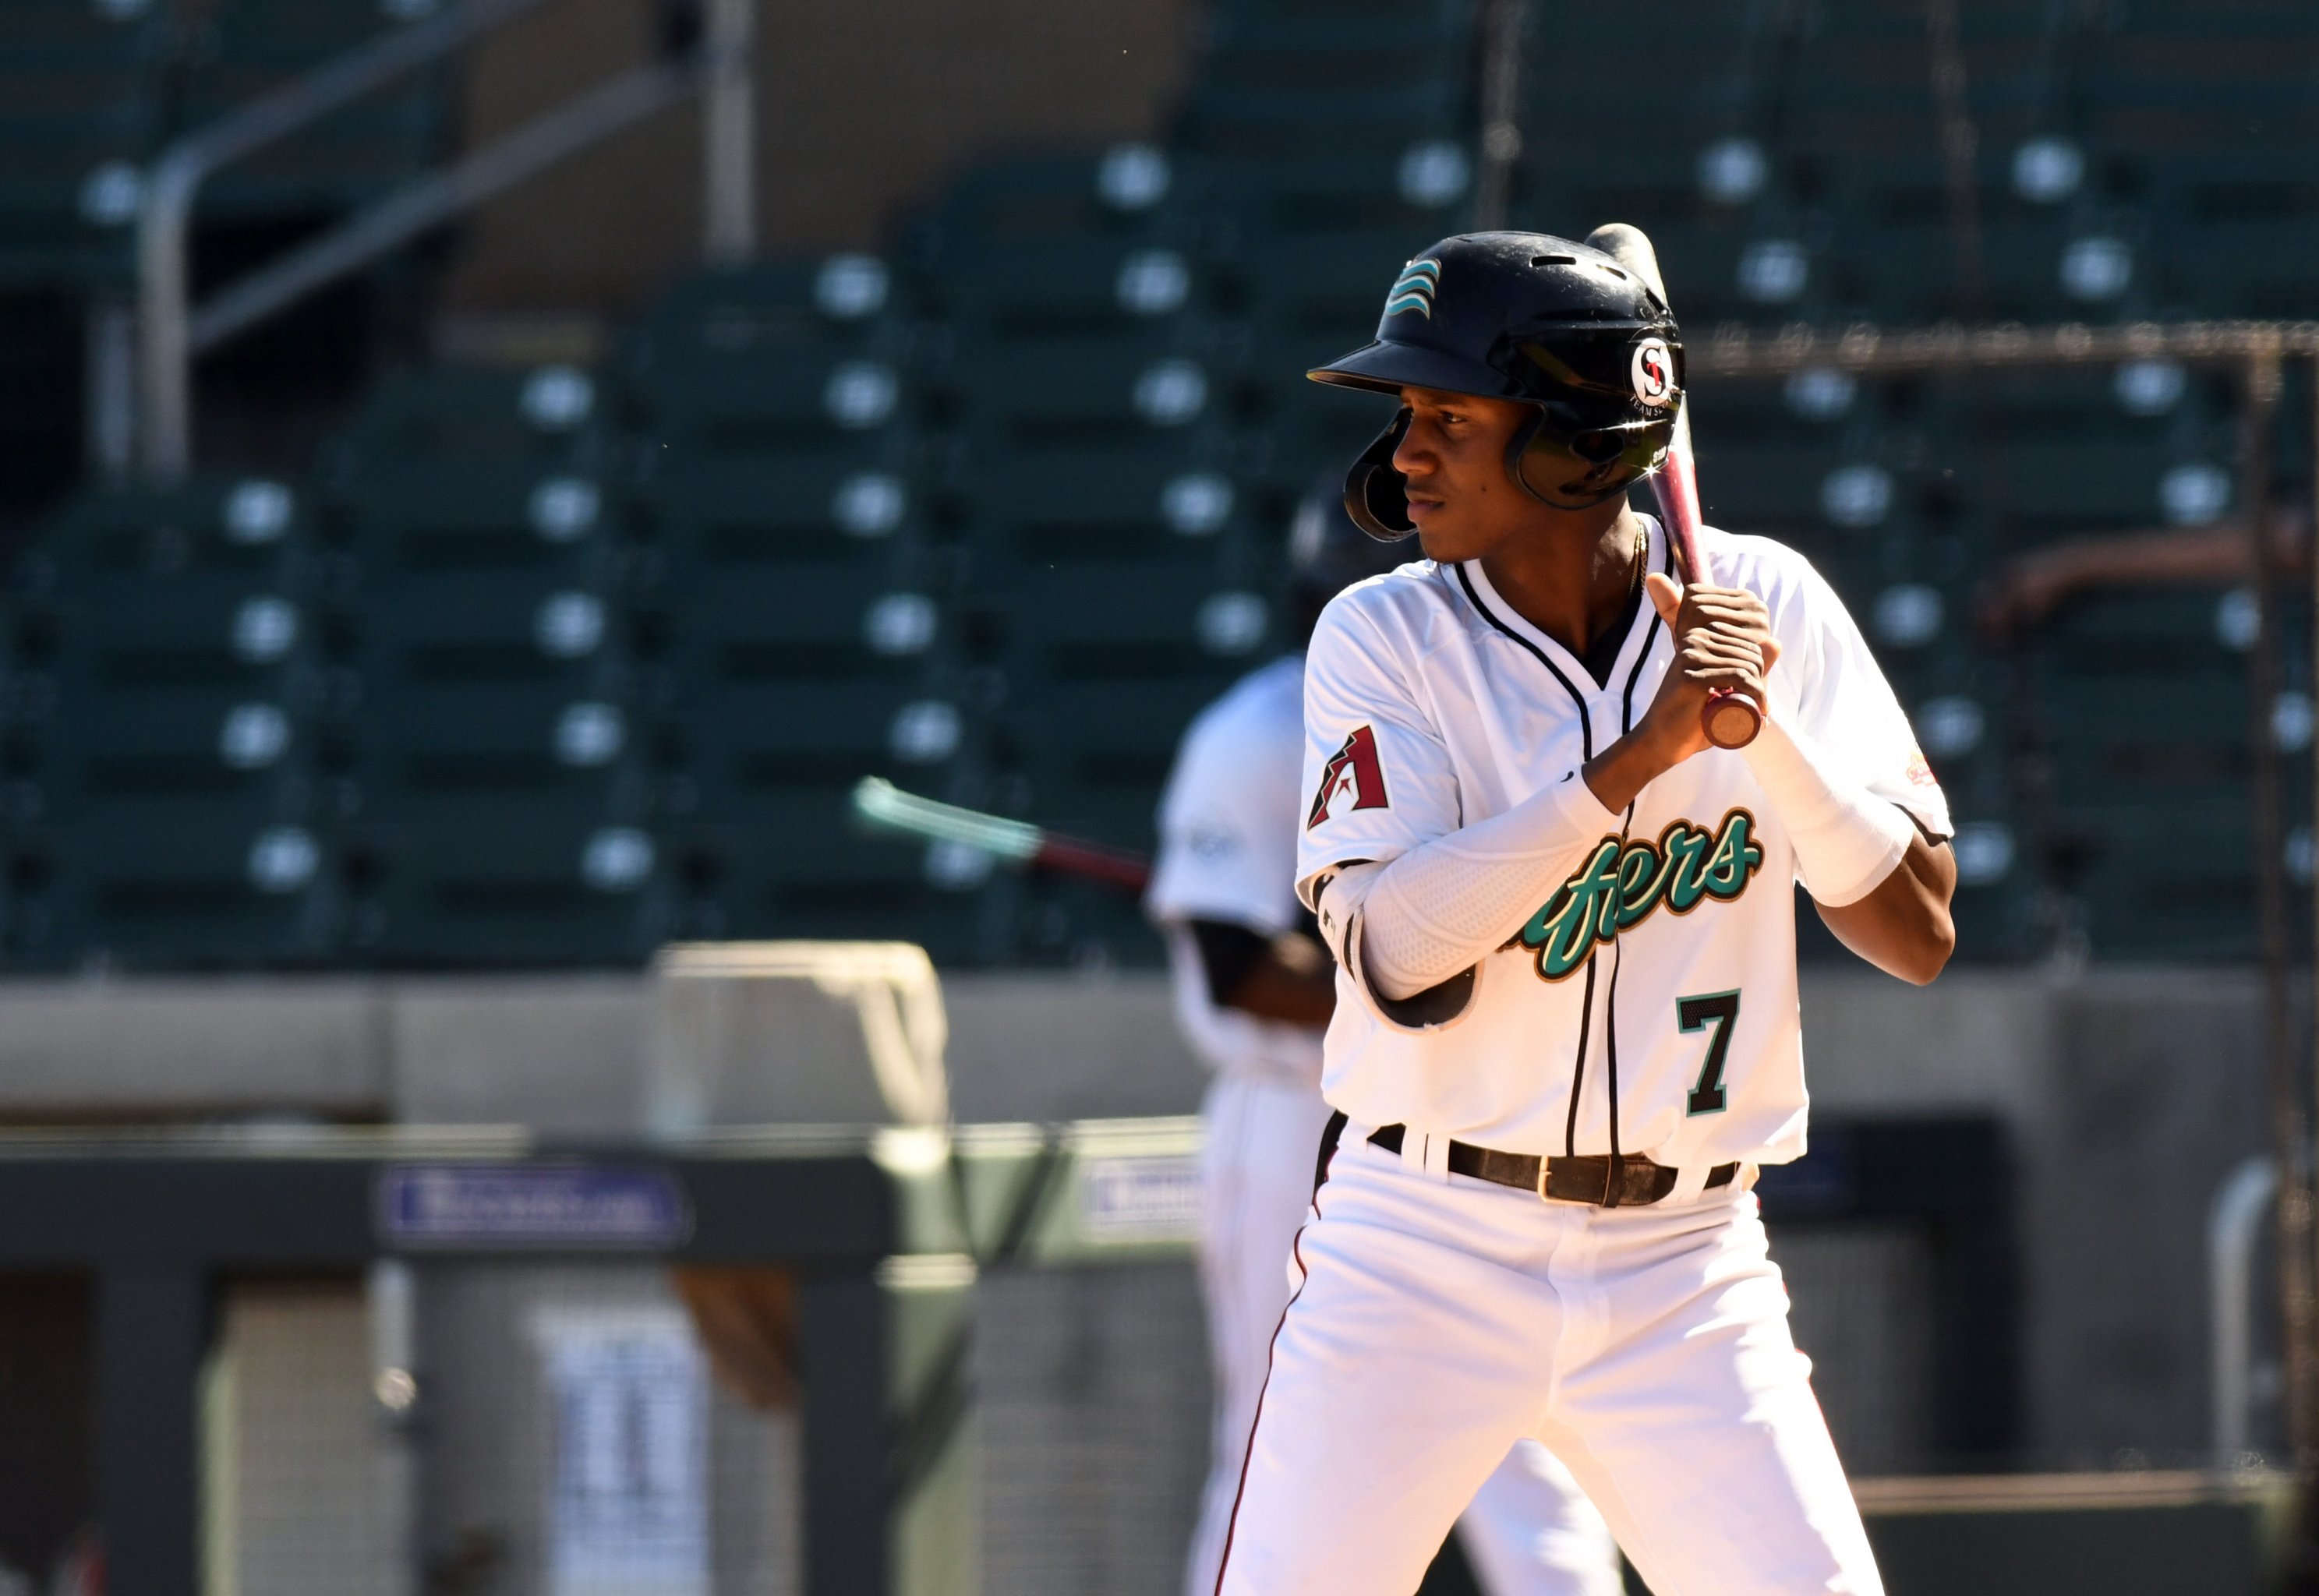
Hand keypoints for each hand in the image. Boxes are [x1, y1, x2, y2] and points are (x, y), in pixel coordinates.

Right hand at [1639, 572, 1780, 763]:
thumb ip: (1748, 665)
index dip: (1762, 671)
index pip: (1750, 644)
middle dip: (1762, 682)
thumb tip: (1776, 642)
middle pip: (1751, 654)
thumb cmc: (1694, 715)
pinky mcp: (1693, 676)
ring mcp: (1692, 656)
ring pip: (1748, 666)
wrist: (1661, 741)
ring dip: (1761, 692)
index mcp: (1699, 635)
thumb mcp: (1725, 685)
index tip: (1757, 696)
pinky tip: (1759, 709)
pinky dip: (1756, 694)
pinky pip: (1739, 677)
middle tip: (1758, 708)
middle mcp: (1694, 639)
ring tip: (1757, 713)